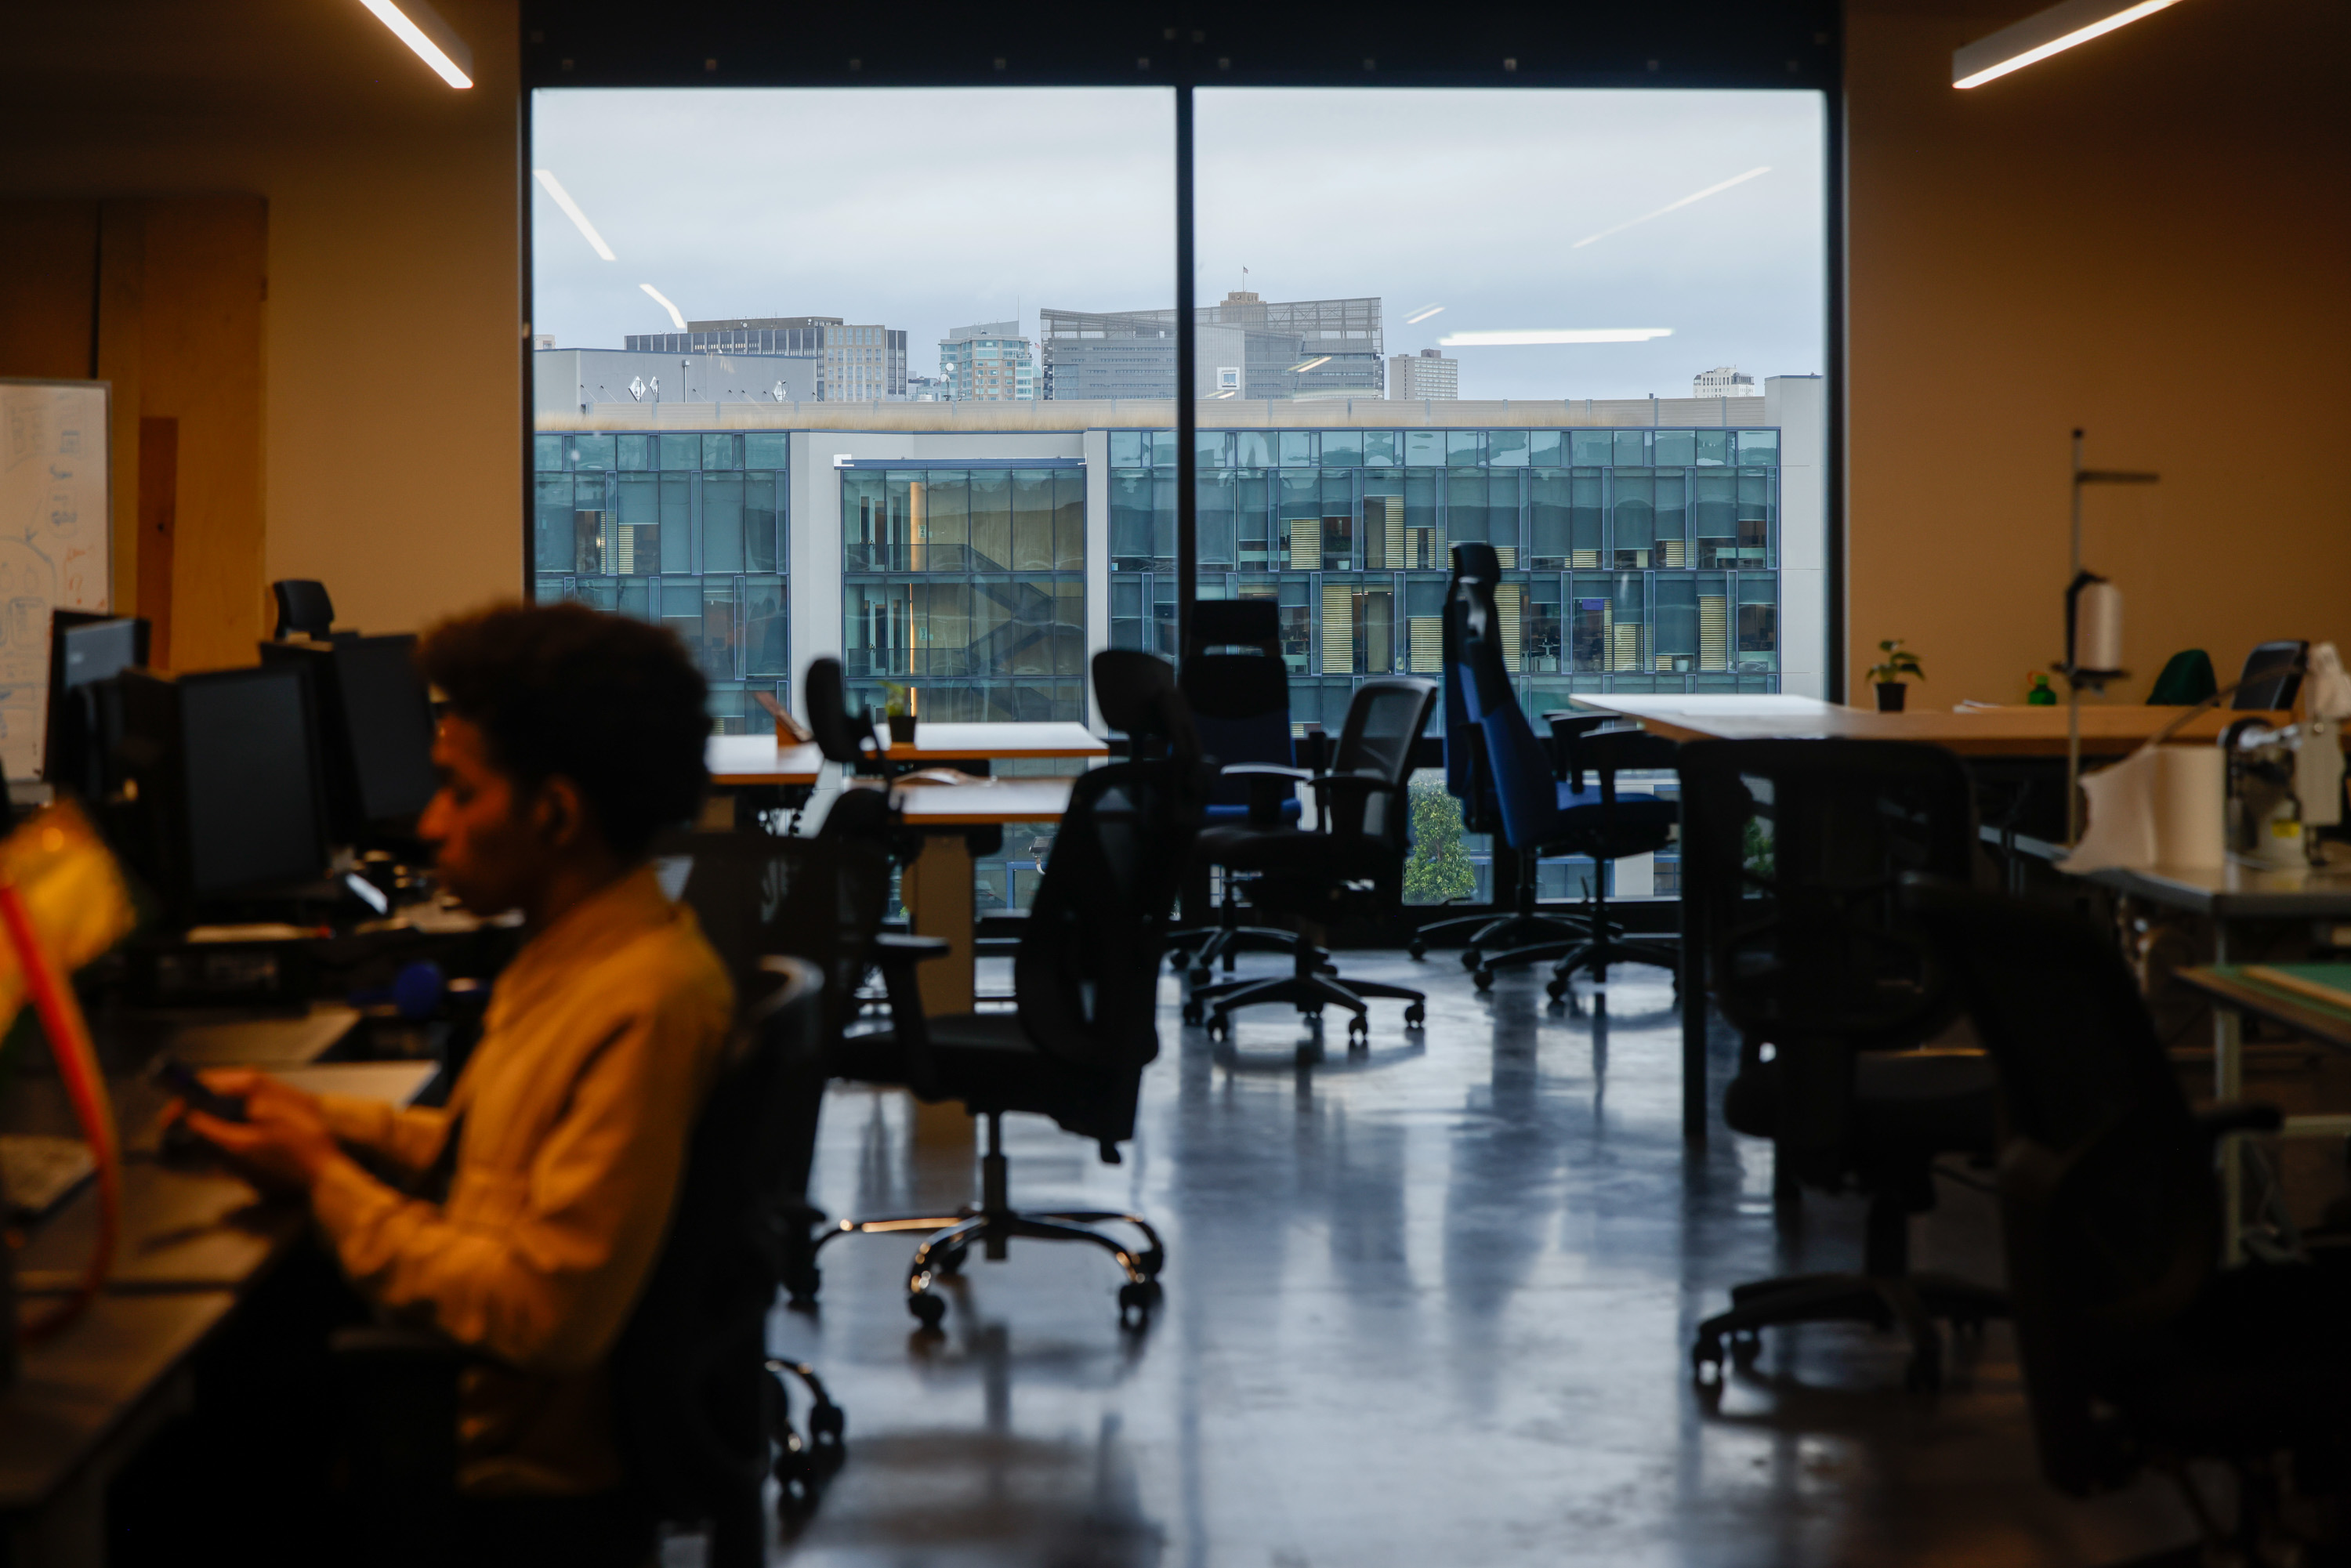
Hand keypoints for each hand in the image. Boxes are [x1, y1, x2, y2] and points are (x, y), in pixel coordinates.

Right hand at [170, 1068, 343, 1194]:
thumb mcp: (243, 1145)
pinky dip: (229, 1124)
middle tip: (181, 1135)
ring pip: (225, 1103)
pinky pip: (240, 1110)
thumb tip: (185, 1117)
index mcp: (250, 1083)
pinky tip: (230, 1143)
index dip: (180, 1103)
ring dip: (212, 1121)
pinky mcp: (274, 1104)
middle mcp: (258, 1081)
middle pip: (212, 1092)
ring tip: (206, 1143)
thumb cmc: (289, 1154)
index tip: (166, 1123)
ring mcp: (267, 1091)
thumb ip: (210, 1128)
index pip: (202, 1083)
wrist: (327, 1163)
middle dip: (195, 1113)